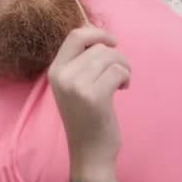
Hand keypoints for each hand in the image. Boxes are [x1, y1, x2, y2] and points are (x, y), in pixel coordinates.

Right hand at [48, 26, 130, 181]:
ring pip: (110, 57)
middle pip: (97, 46)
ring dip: (123, 67)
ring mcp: (76, 86)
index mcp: (55, 70)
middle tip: (120, 71)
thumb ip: (79, 61)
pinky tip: (122, 89)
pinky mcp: (93, 96)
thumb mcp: (73, 85)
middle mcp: (62, 75)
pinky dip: (126, 78)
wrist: (88, 150)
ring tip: (122, 81)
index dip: (97, 32)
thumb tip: (95, 31)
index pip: (75, 35)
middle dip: (116, 55)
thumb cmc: (85, 116)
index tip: (112, 42)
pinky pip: (118, 71)